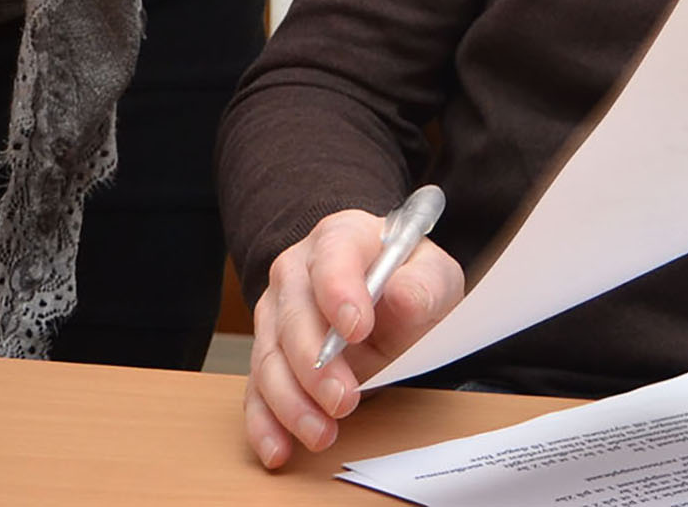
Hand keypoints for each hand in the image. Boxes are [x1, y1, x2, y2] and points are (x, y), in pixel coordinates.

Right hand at [244, 208, 463, 470]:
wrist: (385, 298)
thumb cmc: (404, 281)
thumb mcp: (431, 275)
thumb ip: (423, 284)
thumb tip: (404, 296)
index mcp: (340, 238)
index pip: (332, 257)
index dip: (340, 292)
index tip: (357, 328)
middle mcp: (297, 272)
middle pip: (293, 315)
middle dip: (314, 363)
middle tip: (342, 399)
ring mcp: (276, 314)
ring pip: (269, 357)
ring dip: (291, 401)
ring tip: (321, 433)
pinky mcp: (269, 356)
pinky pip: (256, 390)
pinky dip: (264, 423)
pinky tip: (278, 448)